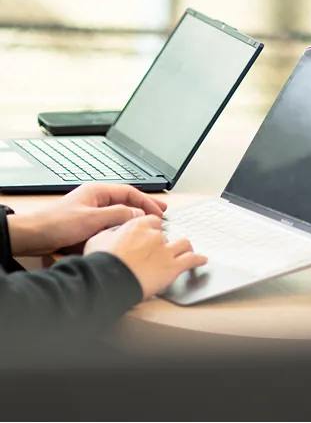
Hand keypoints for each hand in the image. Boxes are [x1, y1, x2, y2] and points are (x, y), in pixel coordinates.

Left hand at [6, 184, 166, 256]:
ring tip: (148, 225)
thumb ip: (117, 215)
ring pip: (119, 212)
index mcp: (98, 191)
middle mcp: (96, 199)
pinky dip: (121, 227)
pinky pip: (109, 223)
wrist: (33, 236)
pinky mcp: (86, 224)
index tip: (159, 211)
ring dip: (133, 218)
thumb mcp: (92, 219)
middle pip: (127, 200)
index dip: (147, 201)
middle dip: (144, 207)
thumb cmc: (56, 223)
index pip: (130, 192)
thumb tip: (138, 214)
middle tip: (161, 213)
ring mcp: (91, 211)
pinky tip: (126, 234)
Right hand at [85, 215, 206, 299]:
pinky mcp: (173, 266)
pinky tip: (202, 260)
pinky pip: (192, 260)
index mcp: (138, 226)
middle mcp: (155, 235)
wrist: (108, 281)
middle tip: (158, 252)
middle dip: (162, 243)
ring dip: (183, 247)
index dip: (152, 229)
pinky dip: (198, 260)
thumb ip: (110, 233)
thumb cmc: (101, 262)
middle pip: (166, 234)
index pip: (152, 222)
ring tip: (184, 251)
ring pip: (183, 243)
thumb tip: (111, 233)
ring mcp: (166, 250)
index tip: (151, 234)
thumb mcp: (98, 240)